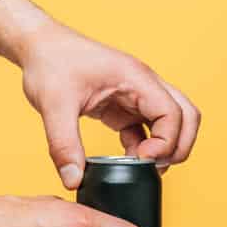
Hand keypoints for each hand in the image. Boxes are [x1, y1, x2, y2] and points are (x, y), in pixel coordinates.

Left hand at [0, 0, 199, 188]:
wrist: (38, 46)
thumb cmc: (50, 62)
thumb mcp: (53, 106)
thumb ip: (64, 145)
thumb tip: (74, 180)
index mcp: (136, 78)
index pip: (173, 113)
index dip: (166, 141)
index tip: (141, 159)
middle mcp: (144, 85)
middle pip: (187, 116)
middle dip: (179, 146)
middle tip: (155, 168)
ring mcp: (138, 95)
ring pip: (174, 123)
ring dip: (167, 147)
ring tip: (143, 167)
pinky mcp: (126, 106)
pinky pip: (150, 129)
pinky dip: (146, 147)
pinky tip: (128, 160)